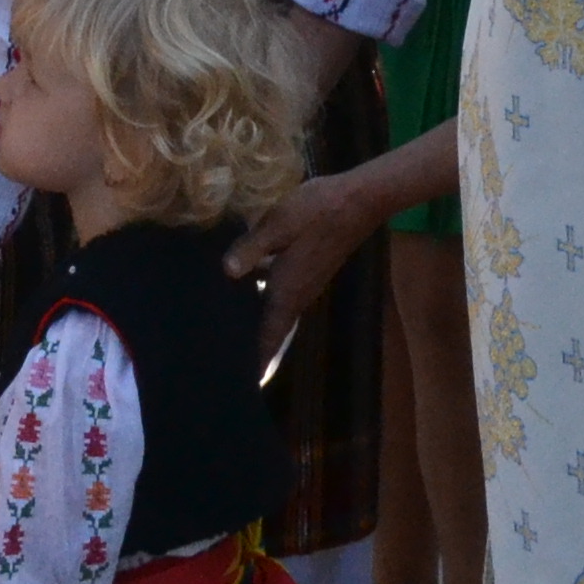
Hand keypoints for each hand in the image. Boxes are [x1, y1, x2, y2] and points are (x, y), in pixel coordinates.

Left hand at [225, 166, 390, 366]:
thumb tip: (225, 272)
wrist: (358, 200)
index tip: (241, 382)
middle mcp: (297, 294)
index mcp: (287, 290)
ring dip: (257, 318)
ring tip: (227, 319)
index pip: (269, 335)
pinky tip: (245, 279)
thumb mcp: (278, 225)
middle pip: (271, 328)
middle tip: (224, 353)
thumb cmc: (317, 211)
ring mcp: (306, 283)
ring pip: (275, 310)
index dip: (257, 360)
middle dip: (252, 343)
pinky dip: (262, 295)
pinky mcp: (310, 269)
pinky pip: (281, 292)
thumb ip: (250, 249)